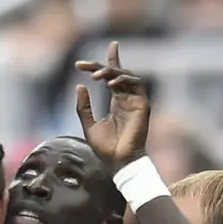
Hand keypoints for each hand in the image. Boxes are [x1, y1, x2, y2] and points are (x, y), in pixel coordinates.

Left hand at [74, 41, 149, 169]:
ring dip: (110, 72)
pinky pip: (136, 85)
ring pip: (126, 75)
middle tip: (82, 65)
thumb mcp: (89, 125)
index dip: (105, 63)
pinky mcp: (142, 105)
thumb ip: (84, 107)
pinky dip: (123, 80)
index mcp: (117, 102)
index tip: (83, 61)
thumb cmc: (106, 148)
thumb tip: (80, 86)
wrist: (120, 162)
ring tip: (95, 76)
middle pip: (116, 73)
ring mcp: (135, 100)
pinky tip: (110, 84)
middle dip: (100, 65)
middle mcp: (127, 98)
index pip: (112, 77)